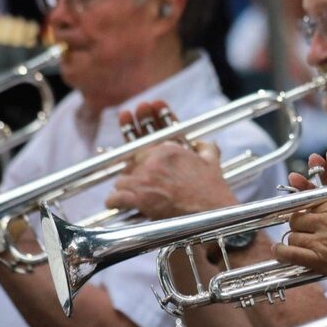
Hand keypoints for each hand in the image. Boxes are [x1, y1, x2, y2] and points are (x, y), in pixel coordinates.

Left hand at [106, 102, 236, 219]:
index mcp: (168, 148)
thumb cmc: (212, 189)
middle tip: (128, 169)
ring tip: (127, 192)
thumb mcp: (212, 161)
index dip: (139, 125)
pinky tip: (115, 203)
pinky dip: (114, 202)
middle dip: (130, 164)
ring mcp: (144, 178)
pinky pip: (116, 198)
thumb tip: (203, 142)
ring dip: (123, 185)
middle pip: (131, 159)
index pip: (147, 136)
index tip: (132, 113)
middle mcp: (153, 160)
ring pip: (121, 178)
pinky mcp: (139, 198)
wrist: (211, 212)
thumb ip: (206, 147)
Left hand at [274, 144, 326, 295]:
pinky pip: (290, 254)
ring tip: (303, 238)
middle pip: (299, 214)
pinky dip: (282, 251)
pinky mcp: (319, 261)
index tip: (303, 198)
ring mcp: (322, 241)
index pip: (312, 196)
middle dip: (301, 218)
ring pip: (293, 232)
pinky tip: (281, 250)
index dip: (305, 196)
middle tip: (308, 225)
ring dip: (296, 234)